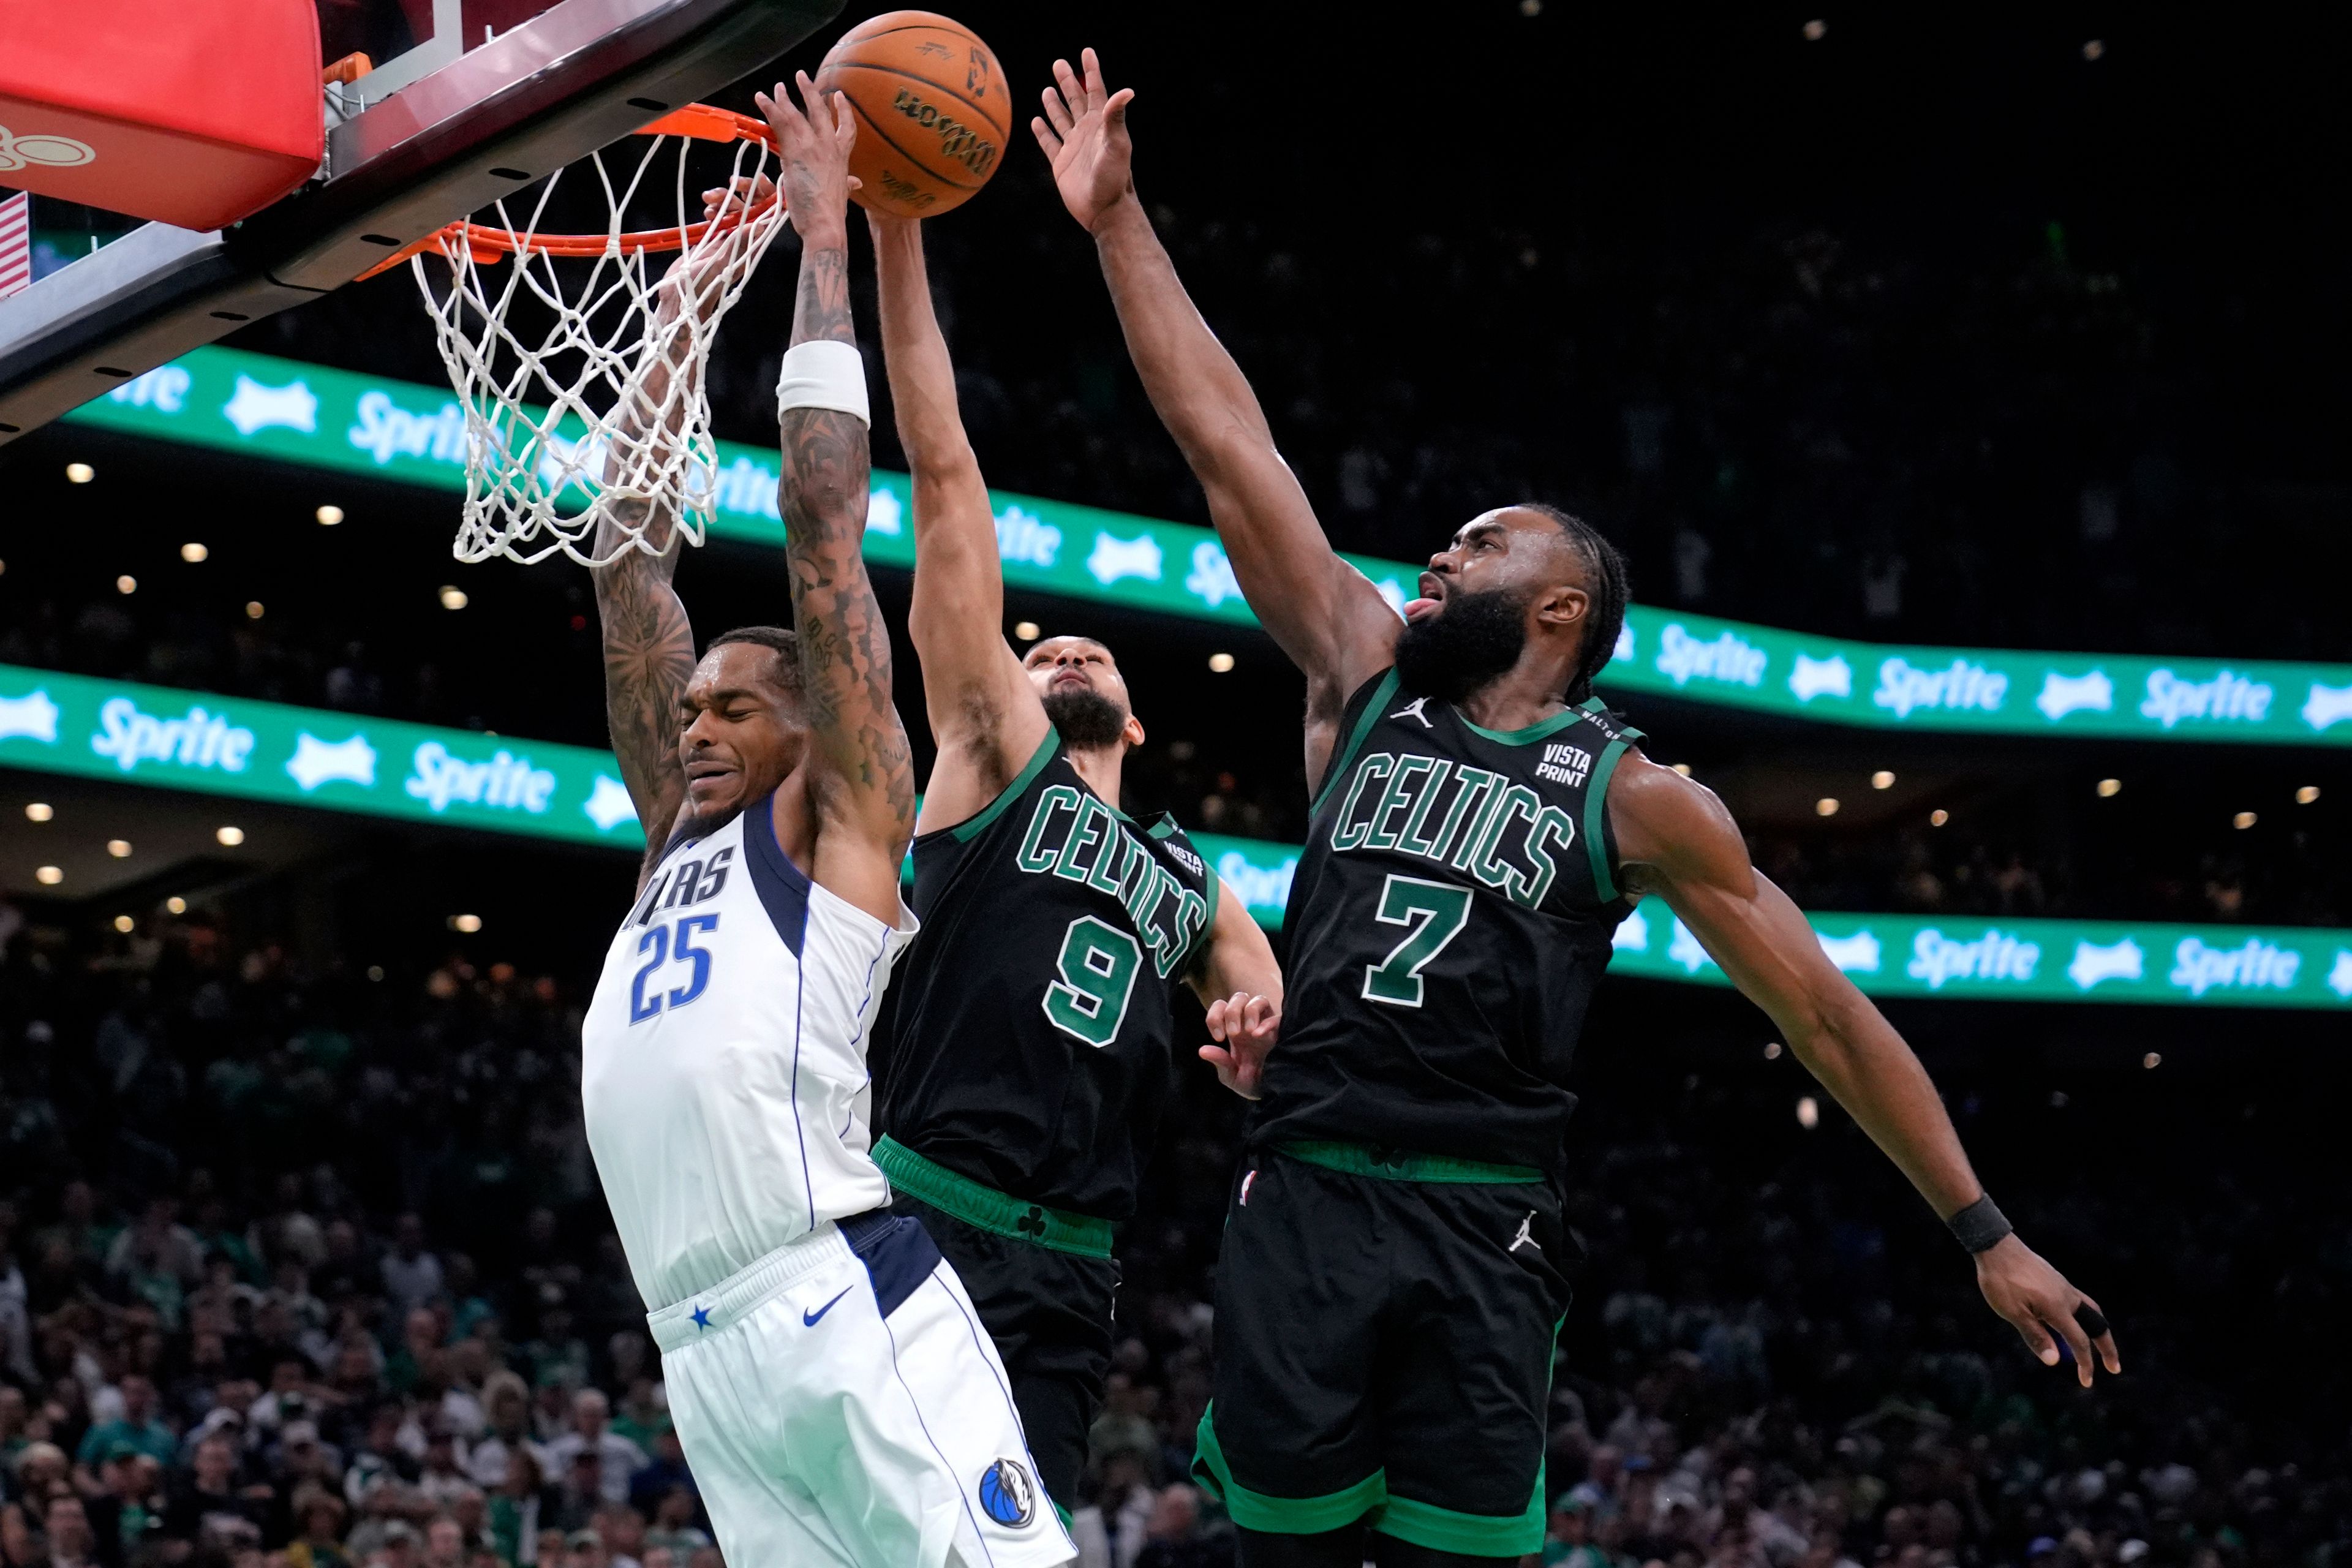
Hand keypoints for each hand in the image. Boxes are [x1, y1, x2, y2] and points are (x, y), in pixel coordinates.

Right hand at [655, 175, 777, 326]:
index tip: (755, 180)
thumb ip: (741, 242)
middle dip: (742, 192)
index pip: (769, 214)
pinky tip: (706, 211)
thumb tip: (765, 222)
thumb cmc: (702, 285)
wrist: (681, 298)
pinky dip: (715, 209)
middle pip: (753, 206)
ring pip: (735, 209)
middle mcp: (745, 241)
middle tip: (728, 185)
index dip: (767, 194)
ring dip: (724, 198)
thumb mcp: (722, 262)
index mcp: (753, 246)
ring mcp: (731, 239)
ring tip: (708, 199)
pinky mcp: (716, 239)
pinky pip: (721, 216)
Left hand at [756, 72, 854, 244]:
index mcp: (842, 157)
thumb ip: (847, 184)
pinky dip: (769, 109)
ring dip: (783, 98)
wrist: (824, 224)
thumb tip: (855, 183)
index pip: (847, 127)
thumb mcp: (842, 194)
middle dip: (809, 91)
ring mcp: (812, 147)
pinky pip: (780, 124)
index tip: (839, 95)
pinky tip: (761, 99)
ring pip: (796, 114)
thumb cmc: (832, 215)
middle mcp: (829, 146)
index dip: (843, 110)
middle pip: (819, 111)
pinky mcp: (794, 152)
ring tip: (776, 87)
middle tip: (801, 75)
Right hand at [1031, 47, 1134, 232]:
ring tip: (1047, 89)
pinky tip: (1036, 121)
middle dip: (1067, 81)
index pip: (1095, 91)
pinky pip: (1049, 142)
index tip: (1086, 52)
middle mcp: (1087, 132)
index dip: (1091, 71)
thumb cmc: (1114, 178)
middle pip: (1075, 100)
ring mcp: (1073, 147)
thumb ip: (1115, 118)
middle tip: (1058, 63)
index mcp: (1100, 124)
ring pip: (1061, 119)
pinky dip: (1042, 131)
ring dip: (1054, 104)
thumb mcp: (1117, 145)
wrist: (1104, 210)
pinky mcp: (1061, 163)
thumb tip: (1127, 90)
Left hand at [1199, 992, 1277, 1098]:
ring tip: (1248, 1031)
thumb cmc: (1250, 1082)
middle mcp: (1249, 1023)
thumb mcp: (1231, 1076)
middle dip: (1232, 1011)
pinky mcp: (1281, 1034)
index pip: (1220, 1007)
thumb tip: (1202, 1050)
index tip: (1218, 1038)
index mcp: (1234, 1029)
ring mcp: (1266, 1026)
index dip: (1215, 1017)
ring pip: (1258, 1000)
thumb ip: (1219, 1062)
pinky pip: (1277, 1018)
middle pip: (1239, 997)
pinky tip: (1258, 1034)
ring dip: (1249, 1011)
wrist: (1271, 1094)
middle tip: (1232, 1034)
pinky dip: (1267, 1022)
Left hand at [1974, 1233, 2120, 1386]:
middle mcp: (2067, 1296)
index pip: (2079, 1342)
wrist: (1996, 1246)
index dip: (2085, 1364)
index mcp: (2058, 1308)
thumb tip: (2055, 1361)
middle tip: (2114, 1368)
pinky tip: (2074, 1323)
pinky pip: (2079, 1302)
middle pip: (2098, 1325)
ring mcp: (2063, 1286)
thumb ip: (2035, 1336)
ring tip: (2101, 1345)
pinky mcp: (2057, 1280)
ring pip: (2092, 1311)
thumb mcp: (2012, 1312)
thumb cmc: (2001, 1281)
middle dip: (2107, 1348)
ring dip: (2099, 1330)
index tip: (2086, 1382)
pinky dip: (2085, 1317)